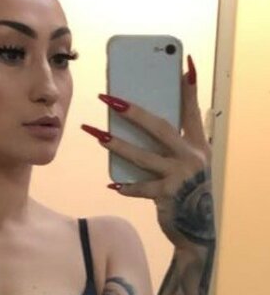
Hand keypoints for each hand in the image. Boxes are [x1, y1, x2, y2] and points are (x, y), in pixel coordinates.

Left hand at [82, 55, 215, 249]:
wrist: (197, 229)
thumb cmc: (187, 191)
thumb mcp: (189, 163)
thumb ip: (174, 143)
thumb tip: (143, 120)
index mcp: (198, 144)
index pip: (192, 110)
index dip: (189, 88)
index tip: (184, 65)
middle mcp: (191, 156)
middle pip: (159, 128)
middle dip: (133, 112)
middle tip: (109, 99)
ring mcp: (180, 176)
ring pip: (144, 156)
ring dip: (117, 145)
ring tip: (96, 135)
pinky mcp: (168, 196)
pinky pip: (142, 188)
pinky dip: (127, 187)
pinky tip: (112, 184)